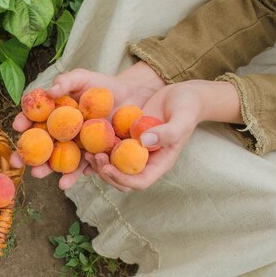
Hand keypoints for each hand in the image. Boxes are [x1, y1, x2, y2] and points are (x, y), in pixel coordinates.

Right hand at [11, 62, 165, 189]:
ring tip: (38, 174)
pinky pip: (80, 168)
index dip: (23, 121)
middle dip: (26, 154)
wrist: (132, 98)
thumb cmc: (103, 86)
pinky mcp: (91, 157)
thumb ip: (66, 81)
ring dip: (45, 169)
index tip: (17, 125)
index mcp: (52, 113)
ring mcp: (74, 147)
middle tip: (17, 160)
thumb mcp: (83, 78)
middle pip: (39, 144)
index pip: (32, 118)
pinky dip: (72, 176)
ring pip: (55, 160)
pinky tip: (64, 183)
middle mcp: (59, 132)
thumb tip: (50, 91)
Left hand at [90, 80, 242, 190]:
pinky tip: (87, 141)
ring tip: (87, 151)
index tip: (107, 167)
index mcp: (160, 162)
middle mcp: (146, 160)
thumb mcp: (183, 118)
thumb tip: (144, 141)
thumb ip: (168, 132)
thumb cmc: (188, 106)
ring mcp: (135, 150)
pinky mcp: (126, 138)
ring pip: (113, 166)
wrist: (183, 94)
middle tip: (93, 156)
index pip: (139, 182)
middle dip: (106, 172)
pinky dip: (99, 149)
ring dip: (99, 163)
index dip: (122, 179)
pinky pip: (110, 150)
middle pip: (122, 179)